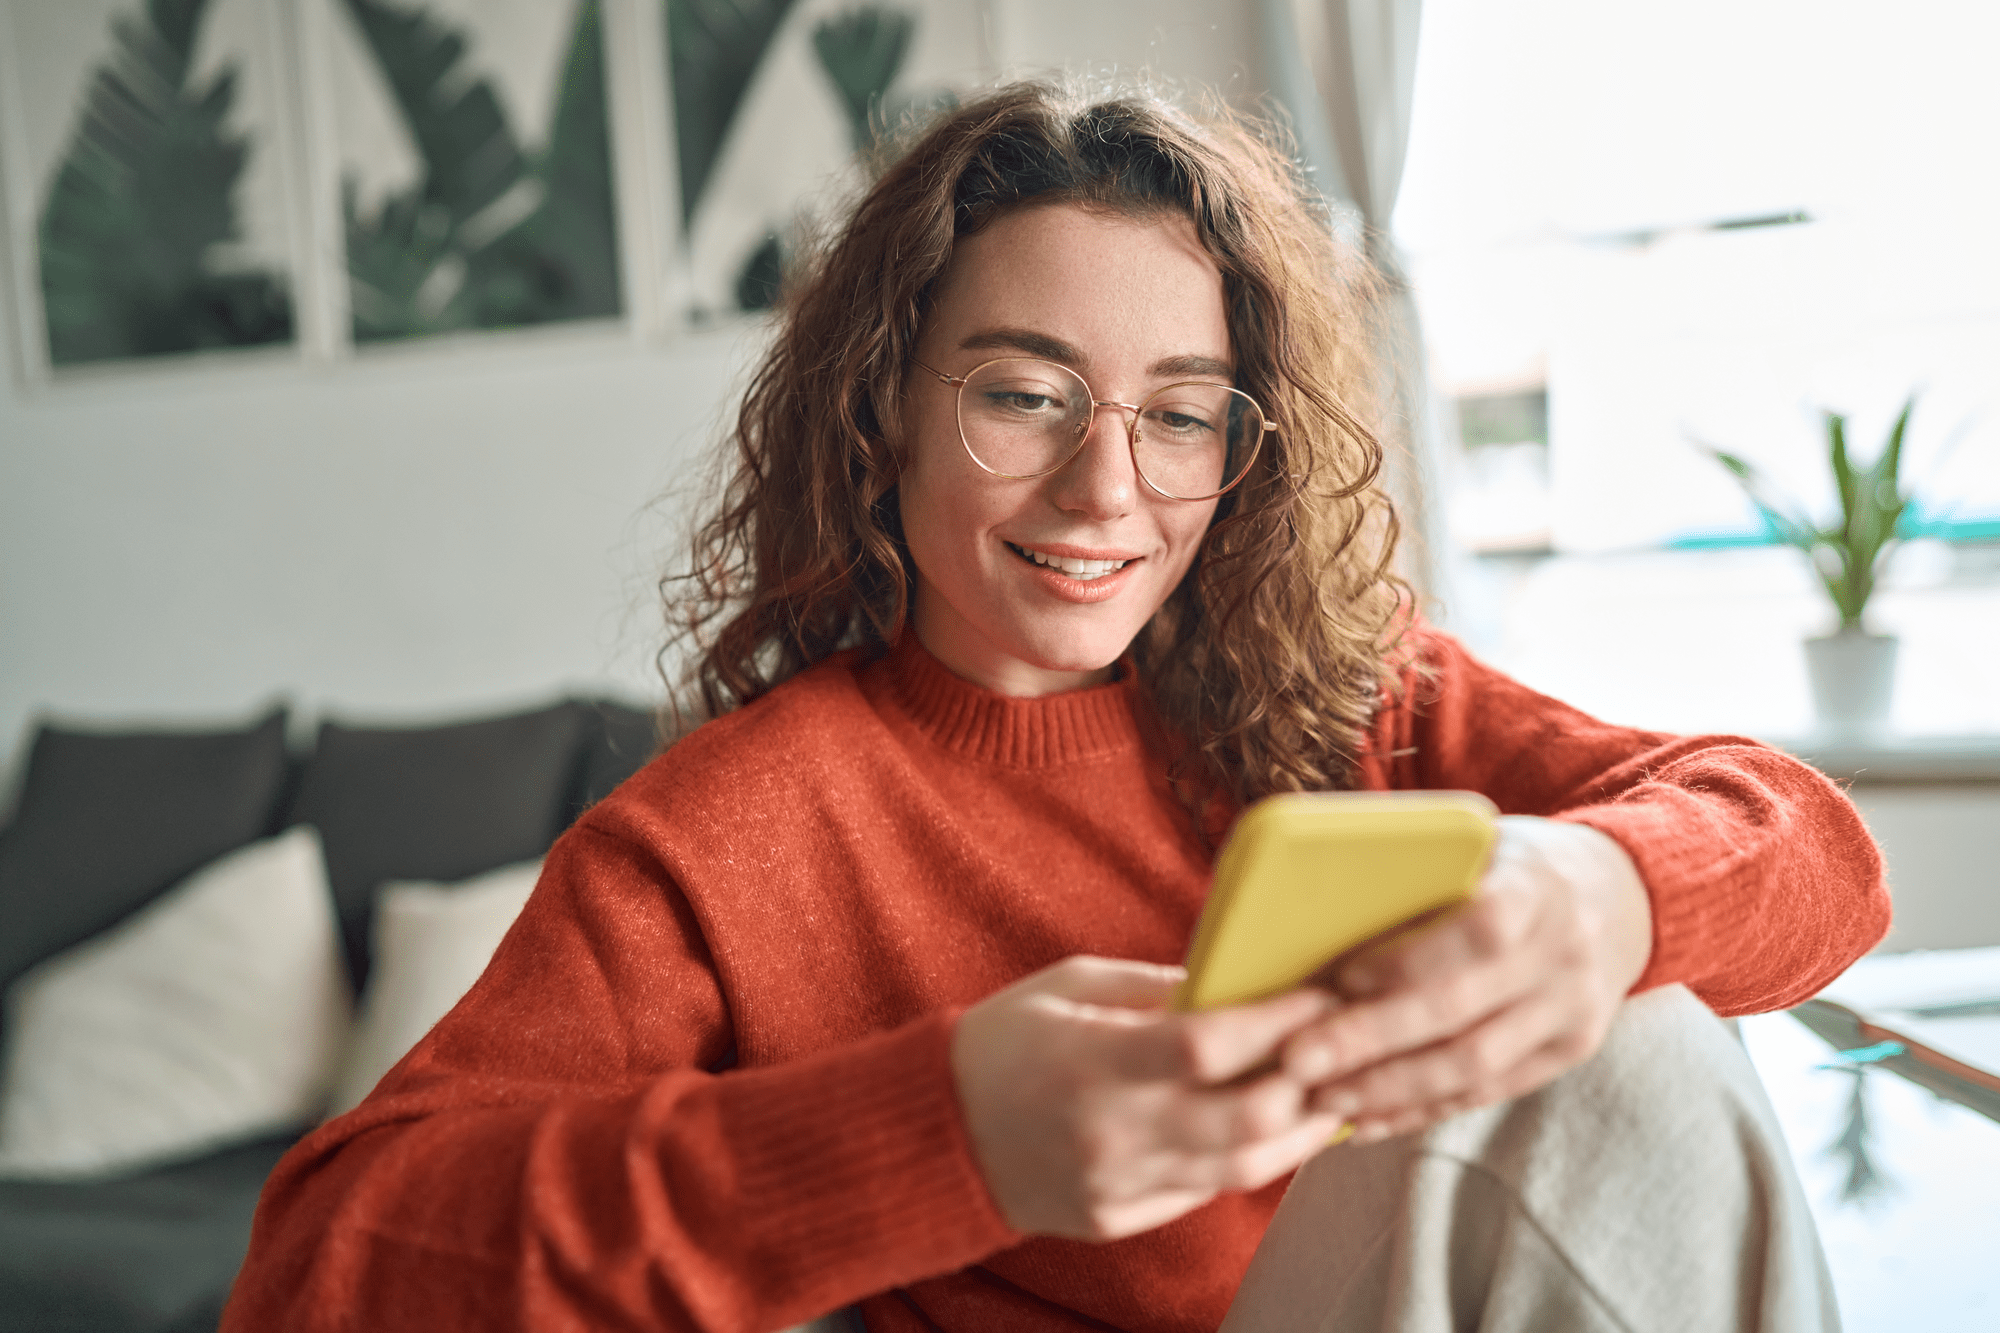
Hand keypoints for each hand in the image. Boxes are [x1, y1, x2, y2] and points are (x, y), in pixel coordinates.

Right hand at [951, 956, 1345, 1240]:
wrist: (934, 1135)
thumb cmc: (1002, 1043)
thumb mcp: (1068, 986)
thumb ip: (1154, 986)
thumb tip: (1237, 981)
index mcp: (1092, 1060)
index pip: (1208, 1045)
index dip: (1278, 1021)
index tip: (1321, 994)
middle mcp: (1109, 1130)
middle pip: (1245, 1119)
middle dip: (1309, 1082)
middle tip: (1343, 1048)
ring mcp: (1115, 1184)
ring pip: (1241, 1169)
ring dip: (1300, 1132)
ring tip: (1332, 1096)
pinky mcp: (1118, 1217)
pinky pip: (1204, 1192)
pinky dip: (1249, 1159)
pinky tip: (1276, 1130)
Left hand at [1279, 816, 1652, 1141]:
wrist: (1621, 896)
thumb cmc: (1516, 862)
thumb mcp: (1481, 842)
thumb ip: (1420, 873)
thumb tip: (1314, 907)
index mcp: (1536, 888)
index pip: (1477, 931)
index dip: (1407, 960)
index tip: (1340, 977)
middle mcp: (1562, 955)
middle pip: (1460, 1013)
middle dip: (1370, 1041)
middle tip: (1297, 1060)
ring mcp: (1572, 1012)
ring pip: (1472, 1066)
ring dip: (1388, 1089)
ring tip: (1321, 1097)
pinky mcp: (1568, 1053)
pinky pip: (1487, 1092)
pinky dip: (1421, 1109)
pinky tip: (1367, 1118)